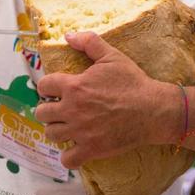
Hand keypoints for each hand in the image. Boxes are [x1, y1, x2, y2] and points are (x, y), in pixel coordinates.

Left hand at [35, 31, 170, 167]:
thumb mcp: (111, 55)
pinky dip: (68, 155)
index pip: (44, 85)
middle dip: (48, 108)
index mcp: (74, 86)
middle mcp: (73, 110)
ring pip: (51, 134)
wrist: (153, 109)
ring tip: (65, 125)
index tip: (54, 89)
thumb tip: (68, 36)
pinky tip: (74, 147)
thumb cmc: (132, 81)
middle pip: (42, 112)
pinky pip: (67, 159)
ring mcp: (81, 132)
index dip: (47, 86)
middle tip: (59, 108)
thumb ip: (88, 42)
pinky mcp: (92, 149)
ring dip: (56, 129)